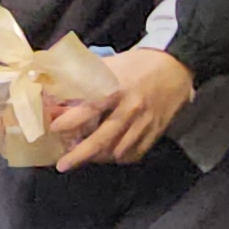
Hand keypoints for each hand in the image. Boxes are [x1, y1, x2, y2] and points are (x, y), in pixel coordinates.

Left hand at [46, 47, 196, 169]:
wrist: (174, 66)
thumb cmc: (135, 64)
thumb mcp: (108, 64)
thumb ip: (83, 76)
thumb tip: (54, 87)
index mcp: (117, 88)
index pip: (90, 108)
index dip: (70, 120)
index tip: (54, 128)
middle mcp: (130, 108)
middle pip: (103, 138)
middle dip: (80, 154)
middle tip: (63, 165)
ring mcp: (144, 122)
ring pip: (118, 151)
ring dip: (98, 157)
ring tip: (84, 158)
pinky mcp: (155, 131)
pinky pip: (135, 153)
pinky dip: (119, 157)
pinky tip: (109, 155)